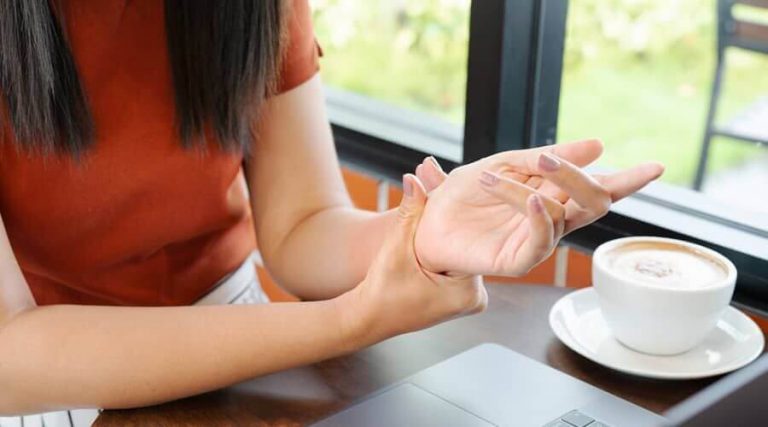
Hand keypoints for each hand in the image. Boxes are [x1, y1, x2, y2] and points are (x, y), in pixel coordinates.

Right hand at [341, 174, 485, 345]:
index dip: (458, 213)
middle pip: (467, 246)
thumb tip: (414, 180)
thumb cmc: (382, 294)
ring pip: (461, 253)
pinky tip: (436, 218)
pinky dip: (445, 245)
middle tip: (441, 182)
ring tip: (439, 194)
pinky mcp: (459, 296)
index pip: (470, 242)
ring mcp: (468, 298)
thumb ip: (410, 214)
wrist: (369, 319)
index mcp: (468, 292)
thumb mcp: (396, 250)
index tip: (452, 188)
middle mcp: (475, 298)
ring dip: (449, 230)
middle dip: (453, 218)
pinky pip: (456, 262)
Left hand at [413, 139, 663, 275]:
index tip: (656, 166)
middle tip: (550, 159)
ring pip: (566, 214)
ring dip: (545, 187)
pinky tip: (534, 200)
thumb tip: (598, 145)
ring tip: (509, 172)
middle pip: (593, 200)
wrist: (427, 223)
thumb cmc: (464, 195)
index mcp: (553, 194)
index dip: (628, 180)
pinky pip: (541, 242)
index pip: (598, 188)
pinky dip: (540, 218)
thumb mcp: (505, 164)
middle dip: (583, 177)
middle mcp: (552, 218)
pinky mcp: (518, 259)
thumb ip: (547, 158)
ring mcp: (537, 240)